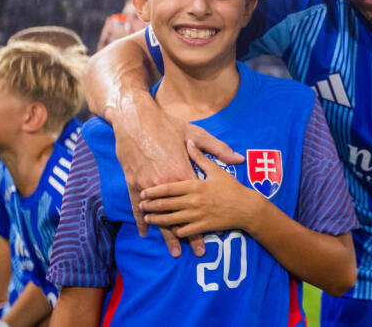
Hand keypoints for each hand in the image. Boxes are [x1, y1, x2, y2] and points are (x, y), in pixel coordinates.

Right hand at [115, 99, 243, 256]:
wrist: (135, 119)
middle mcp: (165, 184)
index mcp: (182, 172)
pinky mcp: (132, 183)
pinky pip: (136, 207)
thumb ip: (217, 149)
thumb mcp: (194, 132)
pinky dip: (141, 221)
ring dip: (166, 234)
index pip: (197, 203)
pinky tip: (145, 233)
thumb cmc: (166, 125)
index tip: (213, 235)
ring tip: (175, 251)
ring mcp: (146, 186)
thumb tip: (239, 158)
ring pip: (158, 215)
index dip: (204, 220)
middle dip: (188, 235)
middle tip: (198, 252)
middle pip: (178, 215)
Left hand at [139, 141, 258, 236]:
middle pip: (166, 204)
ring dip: (158, 220)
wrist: (247, 208)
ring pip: (171, 219)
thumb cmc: (232, 187)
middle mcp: (194, 201)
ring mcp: (198, 215)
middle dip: (151, 206)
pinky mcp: (203, 227)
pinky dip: (174, 231)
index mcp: (195, 185)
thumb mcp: (216, 170)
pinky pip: (184, 231)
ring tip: (149, 218)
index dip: (154, 191)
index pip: (169, 188)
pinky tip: (169, 229)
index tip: (143, 192)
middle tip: (142, 205)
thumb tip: (189, 142)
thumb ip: (200, 156)